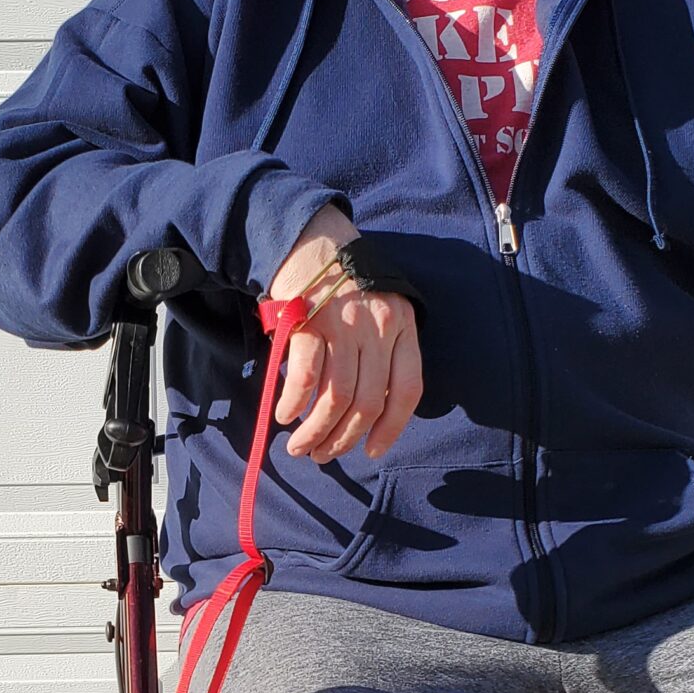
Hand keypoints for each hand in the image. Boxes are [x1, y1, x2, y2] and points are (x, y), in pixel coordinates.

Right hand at [269, 208, 422, 461]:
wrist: (310, 237)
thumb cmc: (345, 281)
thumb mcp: (379, 309)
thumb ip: (381, 352)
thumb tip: (364, 414)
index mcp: (402, 326)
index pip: (408, 389)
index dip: (391, 428)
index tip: (372, 451)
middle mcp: (378, 327)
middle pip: (368, 401)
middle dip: (344, 440)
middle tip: (324, 455)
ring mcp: (344, 323)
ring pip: (336, 398)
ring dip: (316, 432)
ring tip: (300, 447)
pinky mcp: (309, 320)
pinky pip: (306, 377)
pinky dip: (294, 405)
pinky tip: (285, 416)